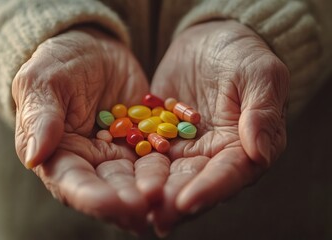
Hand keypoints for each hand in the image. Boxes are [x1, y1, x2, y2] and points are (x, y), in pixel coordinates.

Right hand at [12, 27, 149, 232]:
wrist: (95, 50)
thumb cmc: (61, 62)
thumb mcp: (44, 81)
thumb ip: (40, 117)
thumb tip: (33, 157)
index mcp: (59, 152)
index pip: (70, 182)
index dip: (90, 196)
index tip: (111, 204)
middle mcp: (90, 160)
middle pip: (108, 187)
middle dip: (127, 200)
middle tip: (147, 206)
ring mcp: (119, 153)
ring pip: (136, 177)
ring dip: (151, 188)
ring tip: (169, 196)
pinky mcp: (143, 141)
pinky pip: (157, 155)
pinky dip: (168, 165)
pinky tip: (184, 174)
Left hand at [148, 20, 288, 234]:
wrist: (210, 42)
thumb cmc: (242, 55)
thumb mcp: (260, 74)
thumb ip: (262, 112)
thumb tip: (261, 152)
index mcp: (243, 147)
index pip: (229, 174)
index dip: (209, 189)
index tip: (186, 202)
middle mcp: (212, 155)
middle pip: (194, 183)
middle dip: (174, 201)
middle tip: (154, 216)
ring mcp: (184, 148)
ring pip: (167, 175)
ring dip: (151, 191)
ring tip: (132, 206)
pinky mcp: (160, 135)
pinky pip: (145, 152)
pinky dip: (133, 166)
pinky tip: (117, 179)